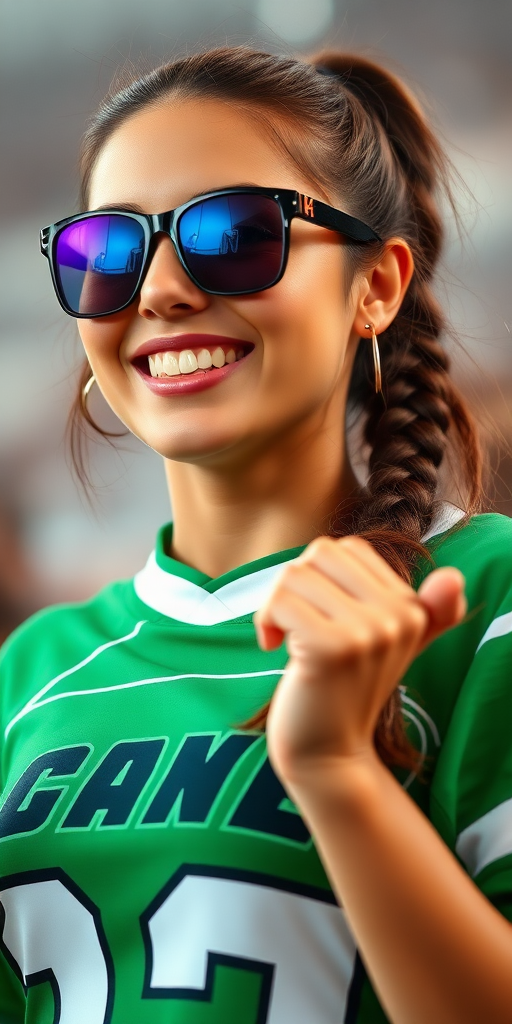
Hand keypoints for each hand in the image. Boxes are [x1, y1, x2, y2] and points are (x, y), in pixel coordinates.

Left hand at [253, 535, 466, 780]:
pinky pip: (281, 602)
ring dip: (274, 605)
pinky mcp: (333, 648)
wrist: (328, 754)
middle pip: (321, 553)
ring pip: (295, 574)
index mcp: (411, 608)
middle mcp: (398, 617)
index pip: (349, 548)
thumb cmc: (346, 691)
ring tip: (284, 637)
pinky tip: (273, 647)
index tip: (318, 614)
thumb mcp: (392, 646)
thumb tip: (453, 578)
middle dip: (294, 584)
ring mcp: (368, 633)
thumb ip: (426, 612)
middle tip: (293, 624)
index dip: (319, 575)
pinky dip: (265, 621)